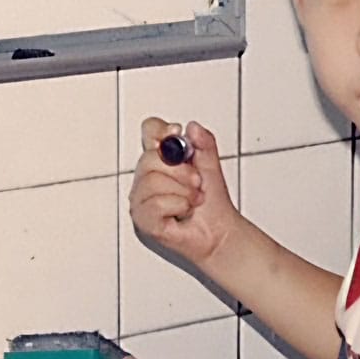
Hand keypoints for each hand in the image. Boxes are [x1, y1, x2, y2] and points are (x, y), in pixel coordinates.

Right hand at [128, 117, 240, 267]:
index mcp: (159, 159)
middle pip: (149, 158)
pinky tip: (183, 211)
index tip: (176, 133)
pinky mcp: (143, 220)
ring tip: (193, 199)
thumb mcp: (211, 165)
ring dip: (183, 192)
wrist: (219, 231)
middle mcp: (145, 177)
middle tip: (196, 181)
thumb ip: (204, 143)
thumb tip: (192, 127)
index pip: (149, 132)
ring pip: (152, 182)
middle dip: (180, 170)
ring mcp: (141, 199)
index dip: (160, 130)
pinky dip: (178, 206)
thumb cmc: (211, 203)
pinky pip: (156, 203)